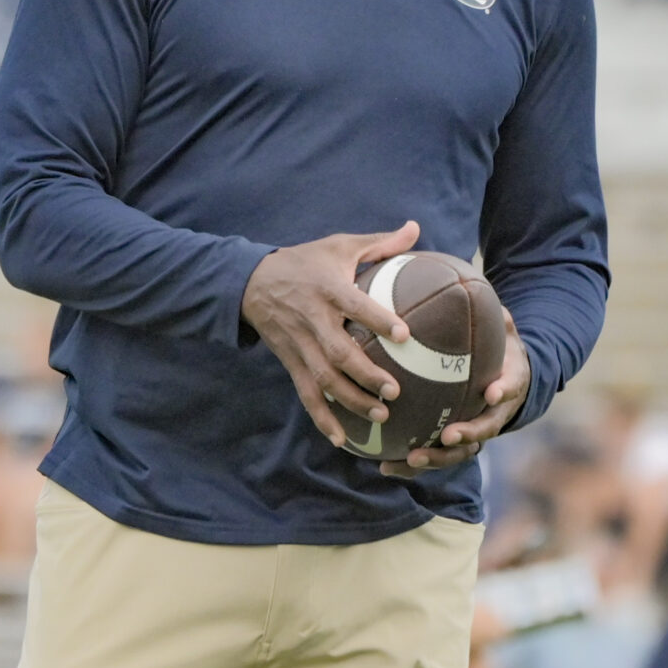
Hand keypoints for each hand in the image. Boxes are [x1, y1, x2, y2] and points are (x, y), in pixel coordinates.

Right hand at [240, 221, 419, 448]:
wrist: (251, 281)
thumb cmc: (305, 261)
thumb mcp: (338, 245)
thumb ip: (379, 242)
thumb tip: (416, 227)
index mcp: (327, 288)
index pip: (354, 305)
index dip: (377, 320)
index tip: (405, 334)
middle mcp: (312, 320)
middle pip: (338, 352)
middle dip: (366, 374)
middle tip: (395, 391)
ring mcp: (299, 345)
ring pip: (323, 379)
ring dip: (350, 400)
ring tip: (381, 415)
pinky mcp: (290, 362)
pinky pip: (306, 394)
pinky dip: (322, 418)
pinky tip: (341, 439)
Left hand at [382, 307, 527, 477]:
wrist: (507, 375)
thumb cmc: (499, 346)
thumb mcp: (500, 325)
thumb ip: (489, 310)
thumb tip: (473, 280)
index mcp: (509, 383)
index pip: (511, 388)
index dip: (504, 391)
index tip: (491, 392)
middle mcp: (494, 413)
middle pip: (485, 431)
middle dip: (468, 435)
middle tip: (448, 435)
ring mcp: (474, 431)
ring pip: (458, 452)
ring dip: (436, 458)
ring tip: (409, 458)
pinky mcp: (452, 443)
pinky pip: (432, 454)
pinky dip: (411, 462)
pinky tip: (383, 464)